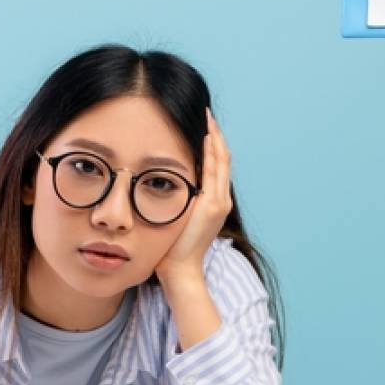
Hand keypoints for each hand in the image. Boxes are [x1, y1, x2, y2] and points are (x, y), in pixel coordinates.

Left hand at [155, 109, 231, 288]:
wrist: (179, 270)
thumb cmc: (171, 248)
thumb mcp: (176, 218)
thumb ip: (176, 201)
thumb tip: (160, 184)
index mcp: (214, 202)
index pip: (217, 165)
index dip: (213, 144)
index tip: (203, 126)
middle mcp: (221, 199)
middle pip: (223, 158)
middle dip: (215, 134)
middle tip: (206, 114)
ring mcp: (219, 202)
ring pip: (222, 160)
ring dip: (214, 138)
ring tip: (207, 118)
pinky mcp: (212, 204)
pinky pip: (214, 170)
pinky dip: (211, 151)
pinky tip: (205, 136)